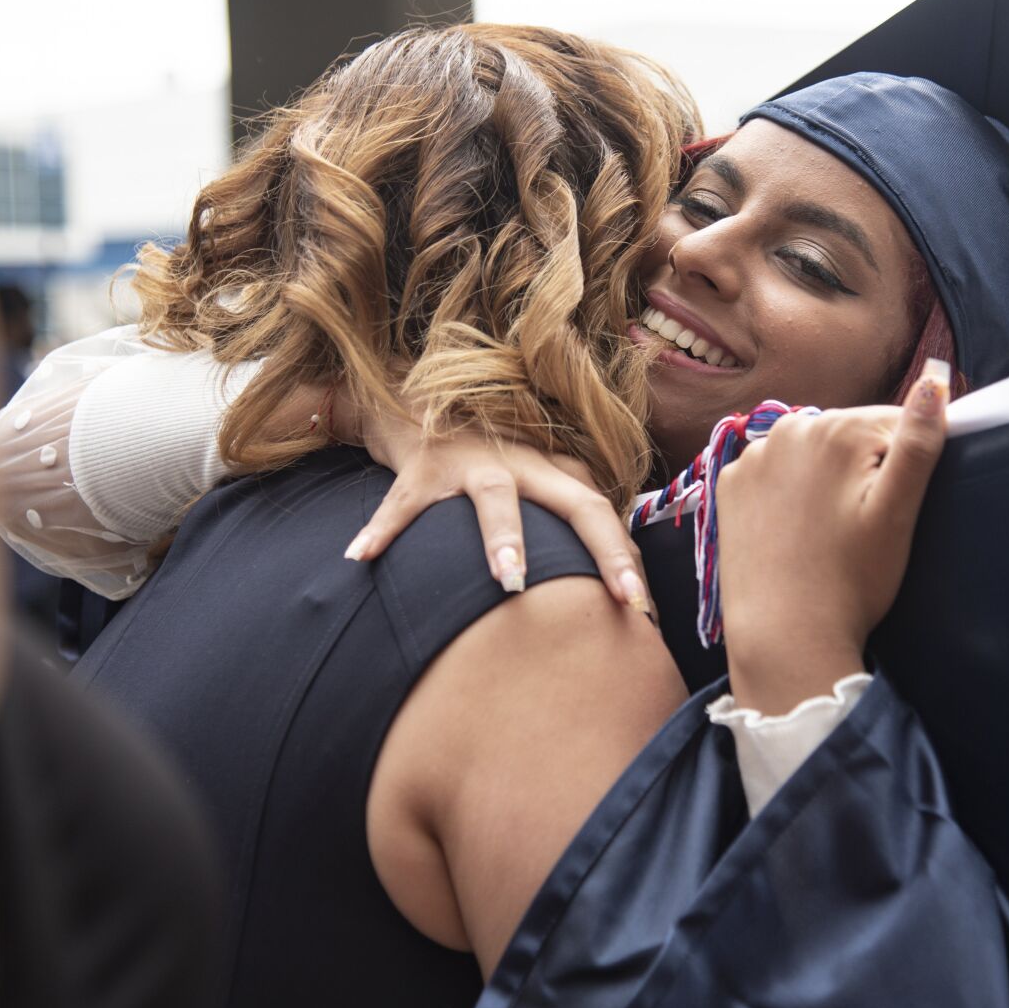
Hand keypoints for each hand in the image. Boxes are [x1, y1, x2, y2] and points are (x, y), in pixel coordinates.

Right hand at [346, 411, 651, 616]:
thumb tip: (612, 579)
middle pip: (576, 501)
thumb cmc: (487, 458)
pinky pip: (401, 505)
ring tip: (511, 581)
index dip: (629, 556)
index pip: (604, 513)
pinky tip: (361, 558)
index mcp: (553, 471)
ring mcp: (470, 462)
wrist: (417, 399)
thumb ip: (564, 513)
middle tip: (627, 598)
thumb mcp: (532, 476)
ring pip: (496, 497)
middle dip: (605, 549)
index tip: (647, 607)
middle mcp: (523, 463)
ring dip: (505, 537)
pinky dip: (381, 531)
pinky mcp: (420, 469)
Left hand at [717, 360, 949, 714]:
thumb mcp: (898, 513)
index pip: (897, 424)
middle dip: (865, 469)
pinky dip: (787, 492)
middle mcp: (790, 427)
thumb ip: (917, 442)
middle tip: (863, 527)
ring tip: (830, 532)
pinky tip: (796, 530)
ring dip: (826, 477)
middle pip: (851, 435)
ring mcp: (753, 455)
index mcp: (839, 428)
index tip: (897, 510)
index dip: (906, 466)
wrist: (783, 635)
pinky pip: (772, 472)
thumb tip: (935, 380)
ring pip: (810, 452)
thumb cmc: (852, 580)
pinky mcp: (729, 484)